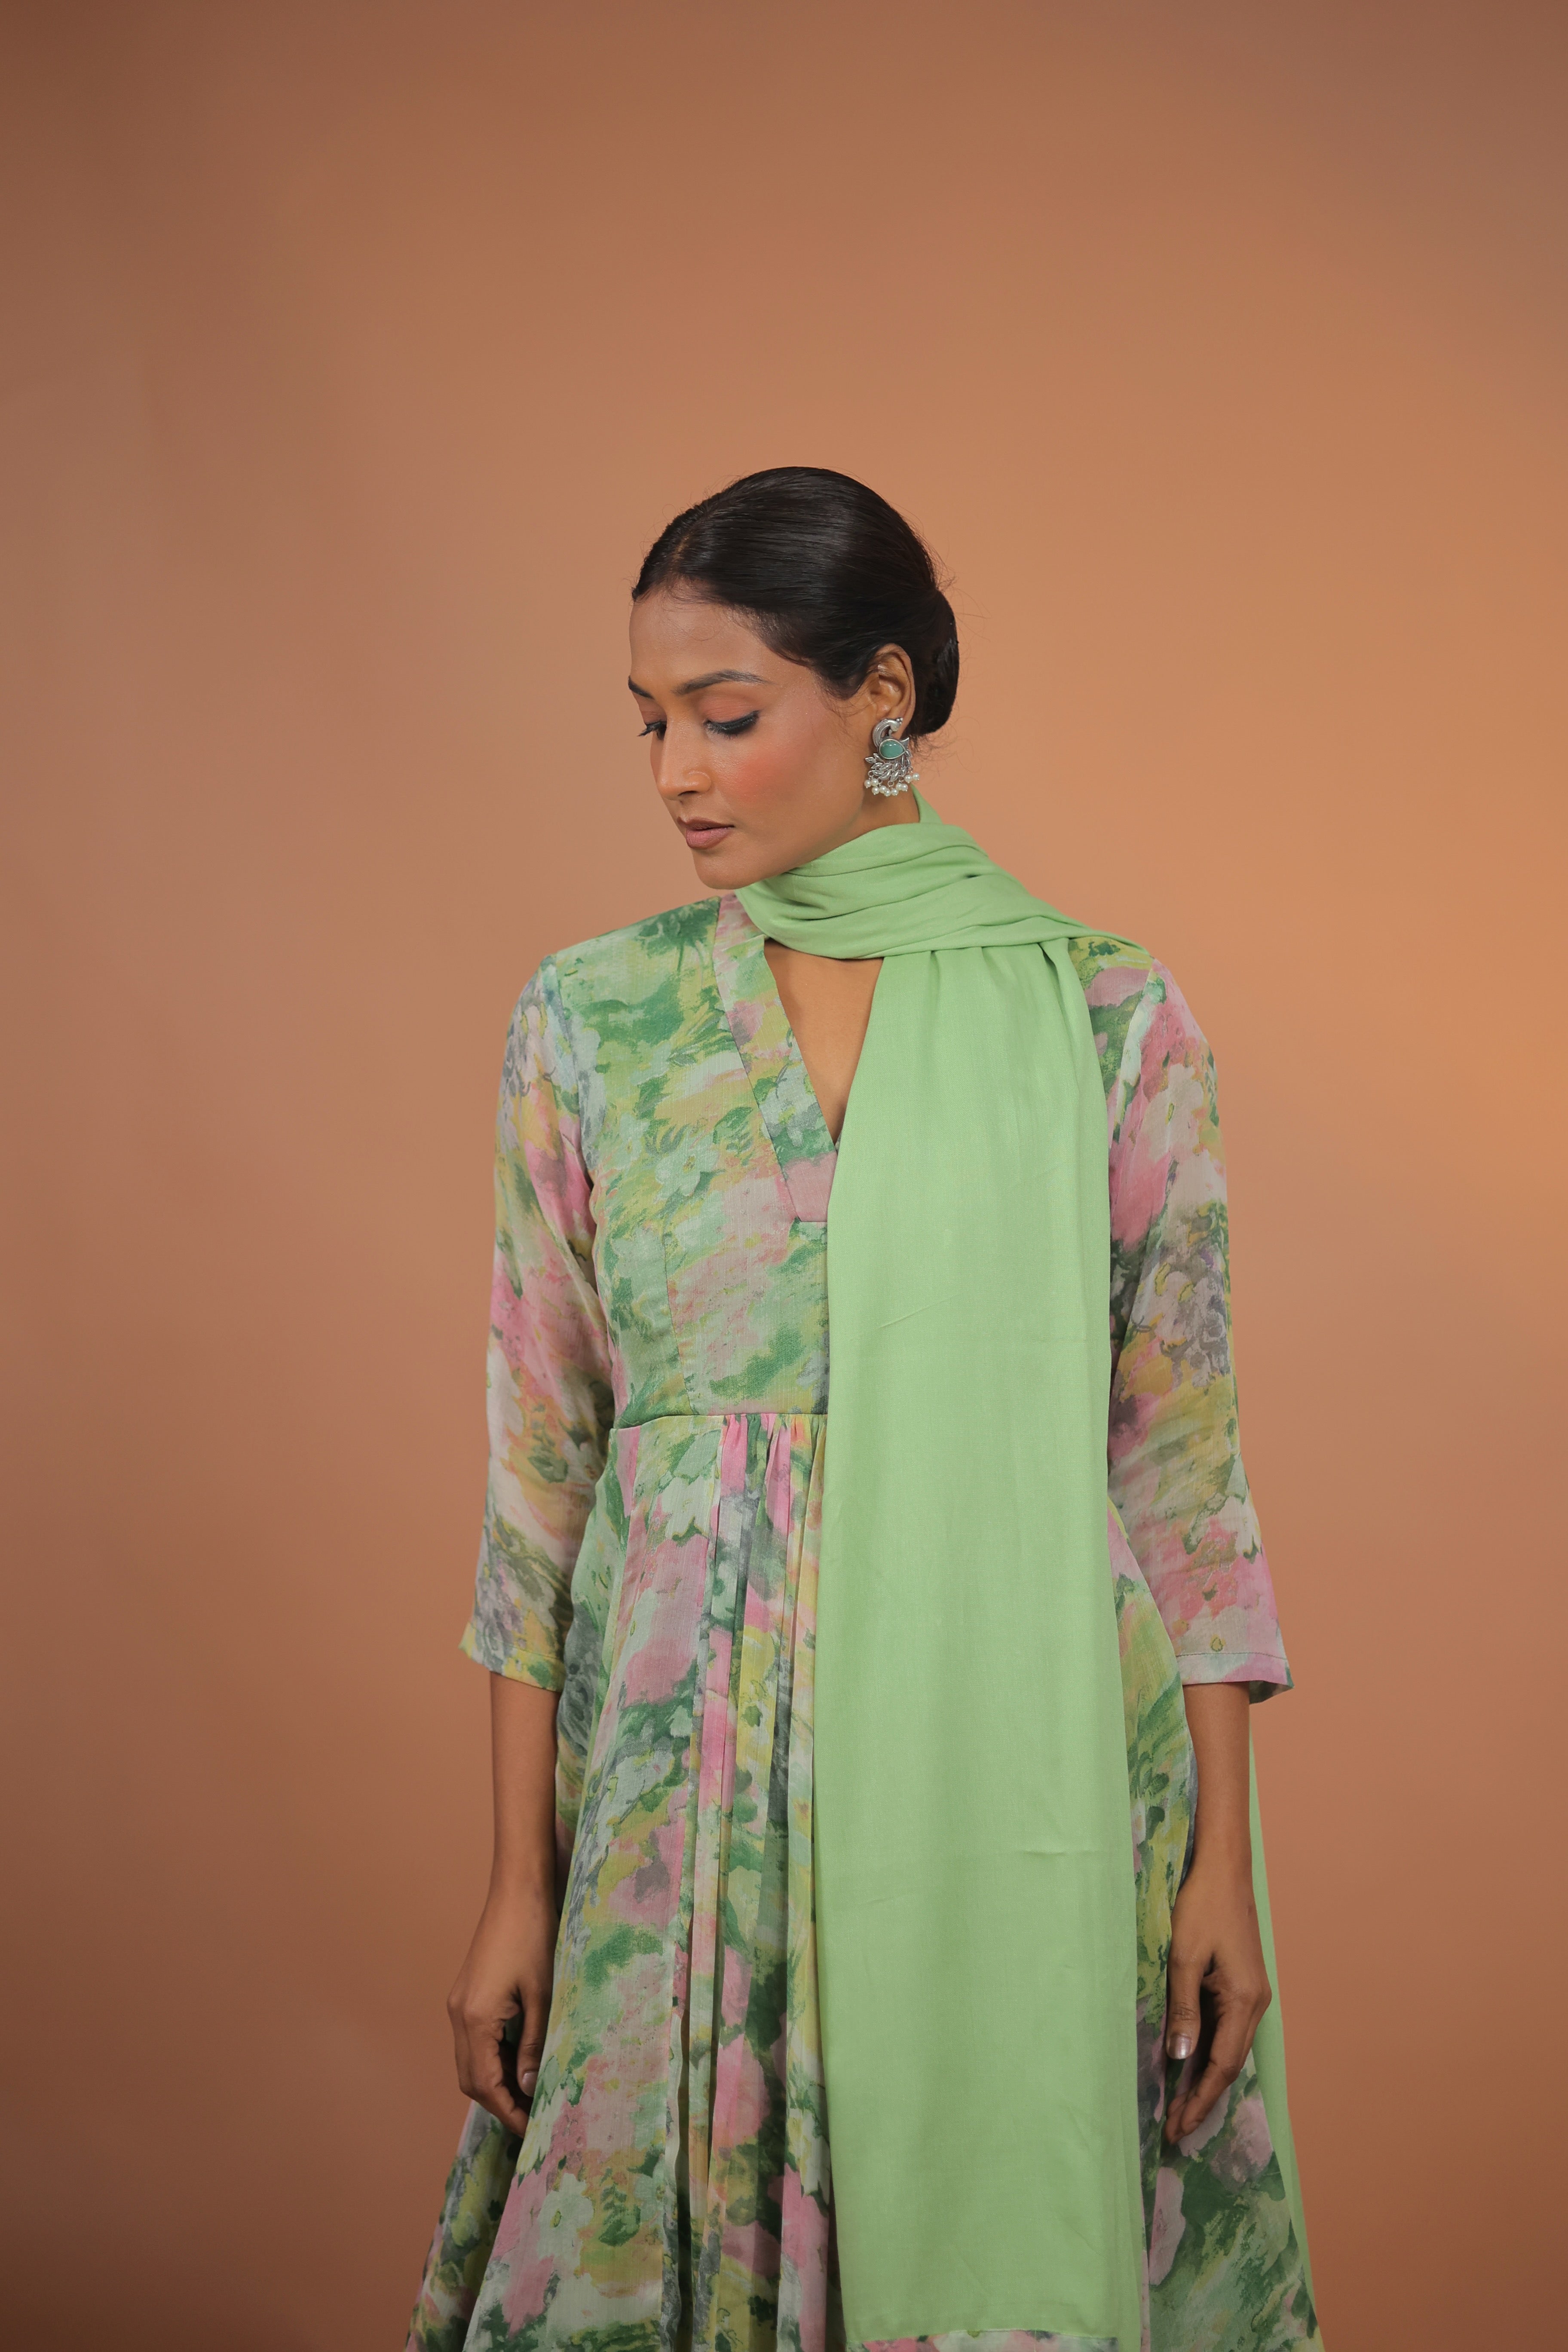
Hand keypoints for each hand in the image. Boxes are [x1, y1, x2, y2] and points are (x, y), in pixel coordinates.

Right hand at [447, 1882, 557, 2135]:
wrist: (519, 1890)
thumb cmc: (535, 1936)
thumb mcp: (542, 1995)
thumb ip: (533, 2044)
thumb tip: (530, 2088)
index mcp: (475, 2017)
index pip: (486, 2085)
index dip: (508, 2111)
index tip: (531, 2130)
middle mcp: (459, 2014)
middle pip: (471, 2079)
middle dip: (499, 2103)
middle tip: (532, 2118)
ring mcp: (458, 2004)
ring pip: (470, 2062)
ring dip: (495, 2083)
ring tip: (529, 2095)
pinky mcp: (466, 1994)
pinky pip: (473, 2041)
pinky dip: (492, 2059)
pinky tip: (518, 2062)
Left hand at [1163, 1852, 1271, 2143]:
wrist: (1224, 1868)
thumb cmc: (1202, 1906)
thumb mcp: (1184, 1957)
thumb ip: (1183, 2009)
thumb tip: (1180, 2059)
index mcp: (1245, 1999)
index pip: (1222, 2065)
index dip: (1200, 2098)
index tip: (1179, 2126)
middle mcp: (1256, 2003)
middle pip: (1229, 2064)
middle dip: (1202, 2099)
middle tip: (1175, 2130)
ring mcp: (1252, 1994)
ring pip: (1230, 2049)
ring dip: (1206, 2079)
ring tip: (1180, 2108)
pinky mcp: (1243, 1985)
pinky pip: (1228, 2030)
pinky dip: (1210, 2053)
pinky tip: (1192, 2067)